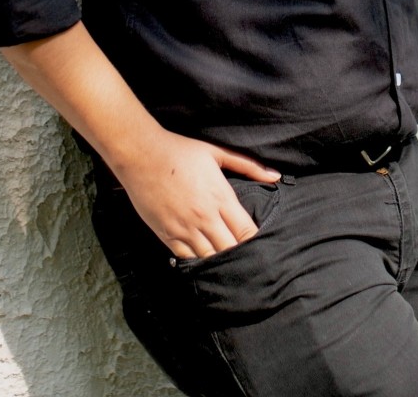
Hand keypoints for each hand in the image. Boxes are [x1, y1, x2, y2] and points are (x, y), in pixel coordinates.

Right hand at [112, 128, 280, 260]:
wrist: (141, 155)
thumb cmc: (180, 151)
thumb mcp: (217, 153)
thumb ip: (248, 166)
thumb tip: (276, 176)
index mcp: (220, 197)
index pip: (246, 231)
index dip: (256, 242)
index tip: (261, 245)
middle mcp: (205, 217)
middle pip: (231, 249)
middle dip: (241, 255)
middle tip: (248, 260)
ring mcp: (185, 228)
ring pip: (210, 258)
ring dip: (220, 261)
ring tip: (229, 265)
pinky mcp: (167, 235)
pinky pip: (187, 259)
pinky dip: (197, 263)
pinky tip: (204, 263)